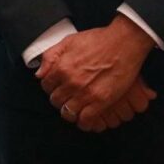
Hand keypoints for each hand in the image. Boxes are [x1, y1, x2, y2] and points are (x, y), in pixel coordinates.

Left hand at [37, 15, 153, 129]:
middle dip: (59, 99)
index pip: (46, 86)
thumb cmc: (98, 40)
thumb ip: (50, 56)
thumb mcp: (69, 41)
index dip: (51, 87)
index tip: (57, 87)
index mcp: (62, 67)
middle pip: (56, 101)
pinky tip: (85, 118)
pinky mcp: (101, 101)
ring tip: (75, 107)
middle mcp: (71, 82)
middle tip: (67, 97)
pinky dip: (83, 122)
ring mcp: (86, 93)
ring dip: (70, 112)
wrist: (124, 43)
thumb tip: (40, 73)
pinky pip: (85, 120)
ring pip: (68, 113)